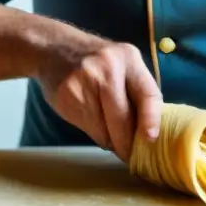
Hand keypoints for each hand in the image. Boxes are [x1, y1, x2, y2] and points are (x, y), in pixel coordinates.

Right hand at [36, 34, 162, 163]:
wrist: (53, 48)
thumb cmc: (96, 62)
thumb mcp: (121, 64)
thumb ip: (135, 91)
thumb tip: (147, 135)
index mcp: (129, 58)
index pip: (147, 92)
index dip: (151, 118)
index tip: (151, 139)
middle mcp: (108, 67)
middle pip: (123, 117)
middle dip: (128, 142)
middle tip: (131, 156)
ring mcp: (85, 80)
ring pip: (104, 128)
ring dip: (110, 140)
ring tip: (110, 136)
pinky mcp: (67, 95)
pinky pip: (87, 127)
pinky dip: (94, 133)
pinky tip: (92, 122)